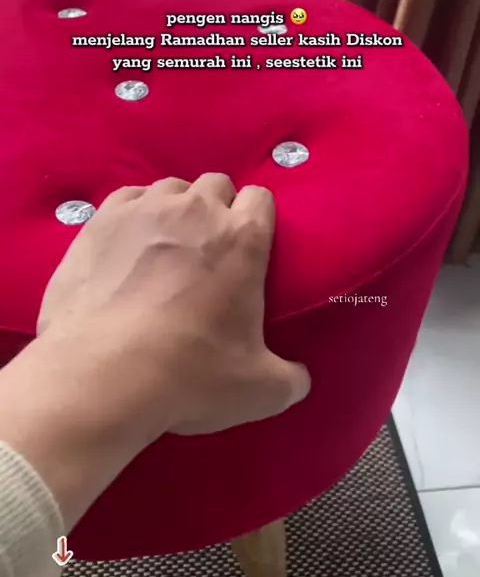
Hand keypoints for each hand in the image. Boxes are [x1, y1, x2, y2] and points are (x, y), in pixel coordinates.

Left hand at [38, 174, 310, 439]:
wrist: (103, 375)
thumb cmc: (190, 375)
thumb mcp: (260, 390)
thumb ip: (290, 378)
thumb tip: (299, 378)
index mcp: (243, 239)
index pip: (260, 199)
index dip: (256, 220)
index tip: (249, 248)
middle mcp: (196, 210)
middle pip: (215, 186)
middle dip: (216, 209)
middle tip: (207, 253)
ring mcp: (144, 209)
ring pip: (170, 188)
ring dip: (174, 209)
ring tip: (164, 248)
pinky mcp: (100, 221)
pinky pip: (126, 199)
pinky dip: (133, 216)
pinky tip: (126, 247)